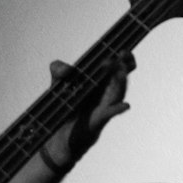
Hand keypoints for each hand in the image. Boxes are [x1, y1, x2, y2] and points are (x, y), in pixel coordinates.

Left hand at [47, 53, 133, 168]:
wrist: (58, 133)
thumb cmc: (64, 105)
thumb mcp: (57, 83)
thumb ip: (58, 70)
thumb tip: (67, 70)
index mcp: (101, 80)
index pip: (119, 66)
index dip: (125, 57)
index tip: (123, 49)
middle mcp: (106, 91)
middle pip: (122, 76)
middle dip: (123, 65)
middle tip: (121, 55)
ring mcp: (105, 106)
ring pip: (119, 93)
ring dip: (121, 83)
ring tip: (120, 72)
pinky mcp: (99, 120)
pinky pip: (111, 114)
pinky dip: (118, 109)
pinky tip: (125, 106)